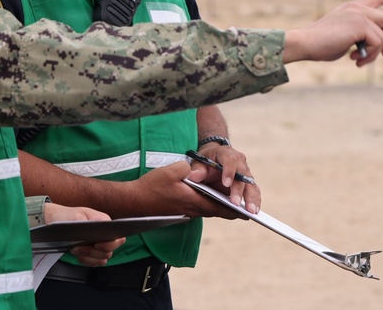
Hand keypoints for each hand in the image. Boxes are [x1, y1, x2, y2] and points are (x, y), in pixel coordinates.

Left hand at [43, 203, 124, 266]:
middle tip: (79, 247)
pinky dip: (86, 261)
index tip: (96, 245)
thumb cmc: (66, 216)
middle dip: (93, 252)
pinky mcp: (92, 252)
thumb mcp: (76, 216)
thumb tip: (99, 231)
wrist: (54, 220)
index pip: (118, 238)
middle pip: (109, 252)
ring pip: (102, 259)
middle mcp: (105, 234)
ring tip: (76, 249)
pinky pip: (94, 262)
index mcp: (105, 222)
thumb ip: (89, 224)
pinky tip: (78, 254)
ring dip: (88, 257)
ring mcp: (99, 244)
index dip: (109, 245)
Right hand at [129, 161, 244, 219]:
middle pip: (217, 211)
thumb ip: (189, 169)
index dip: (235, 210)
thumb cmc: (152, 187)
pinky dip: (208, 204)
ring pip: (208, 210)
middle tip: (244, 208)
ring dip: (219, 206)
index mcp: (194, 201)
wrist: (135, 201)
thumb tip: (196, 169)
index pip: (220, 208)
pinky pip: (199, 208)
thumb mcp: (172, 171)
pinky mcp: (179, 210)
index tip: (247, 212)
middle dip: (230, 209)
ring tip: (231, 203)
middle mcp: (193, 210)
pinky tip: (209, 197)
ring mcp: (186, 211)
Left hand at [193, 142, 261, 213]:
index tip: (226, 183)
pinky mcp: (249, 183)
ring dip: (252, 198)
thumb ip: (197, 169)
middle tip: (236, 203)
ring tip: (251, 211)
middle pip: (242, 175)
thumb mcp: (199, 161)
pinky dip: (255, 201)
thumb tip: (193, 176)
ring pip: (251, 185)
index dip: (229, 171)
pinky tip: (254, 212)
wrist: (215, 157)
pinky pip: (254, 192)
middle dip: (239, 190)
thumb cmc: (207, 160)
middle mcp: (240, 162)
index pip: (230, 160)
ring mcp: (246, 173)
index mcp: (226, 153)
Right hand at [284, 0, 382, 64]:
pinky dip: (370, 55)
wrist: (304, 43)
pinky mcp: (360, 23)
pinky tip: (354, 59)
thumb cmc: (319, 45)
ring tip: (358, 61)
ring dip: (374, 53)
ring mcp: (359, 13)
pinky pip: (377, 42)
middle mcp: (357, 7)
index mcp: (352, 8)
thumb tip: (377, 48)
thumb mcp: (344, 39)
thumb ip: (360, 37)